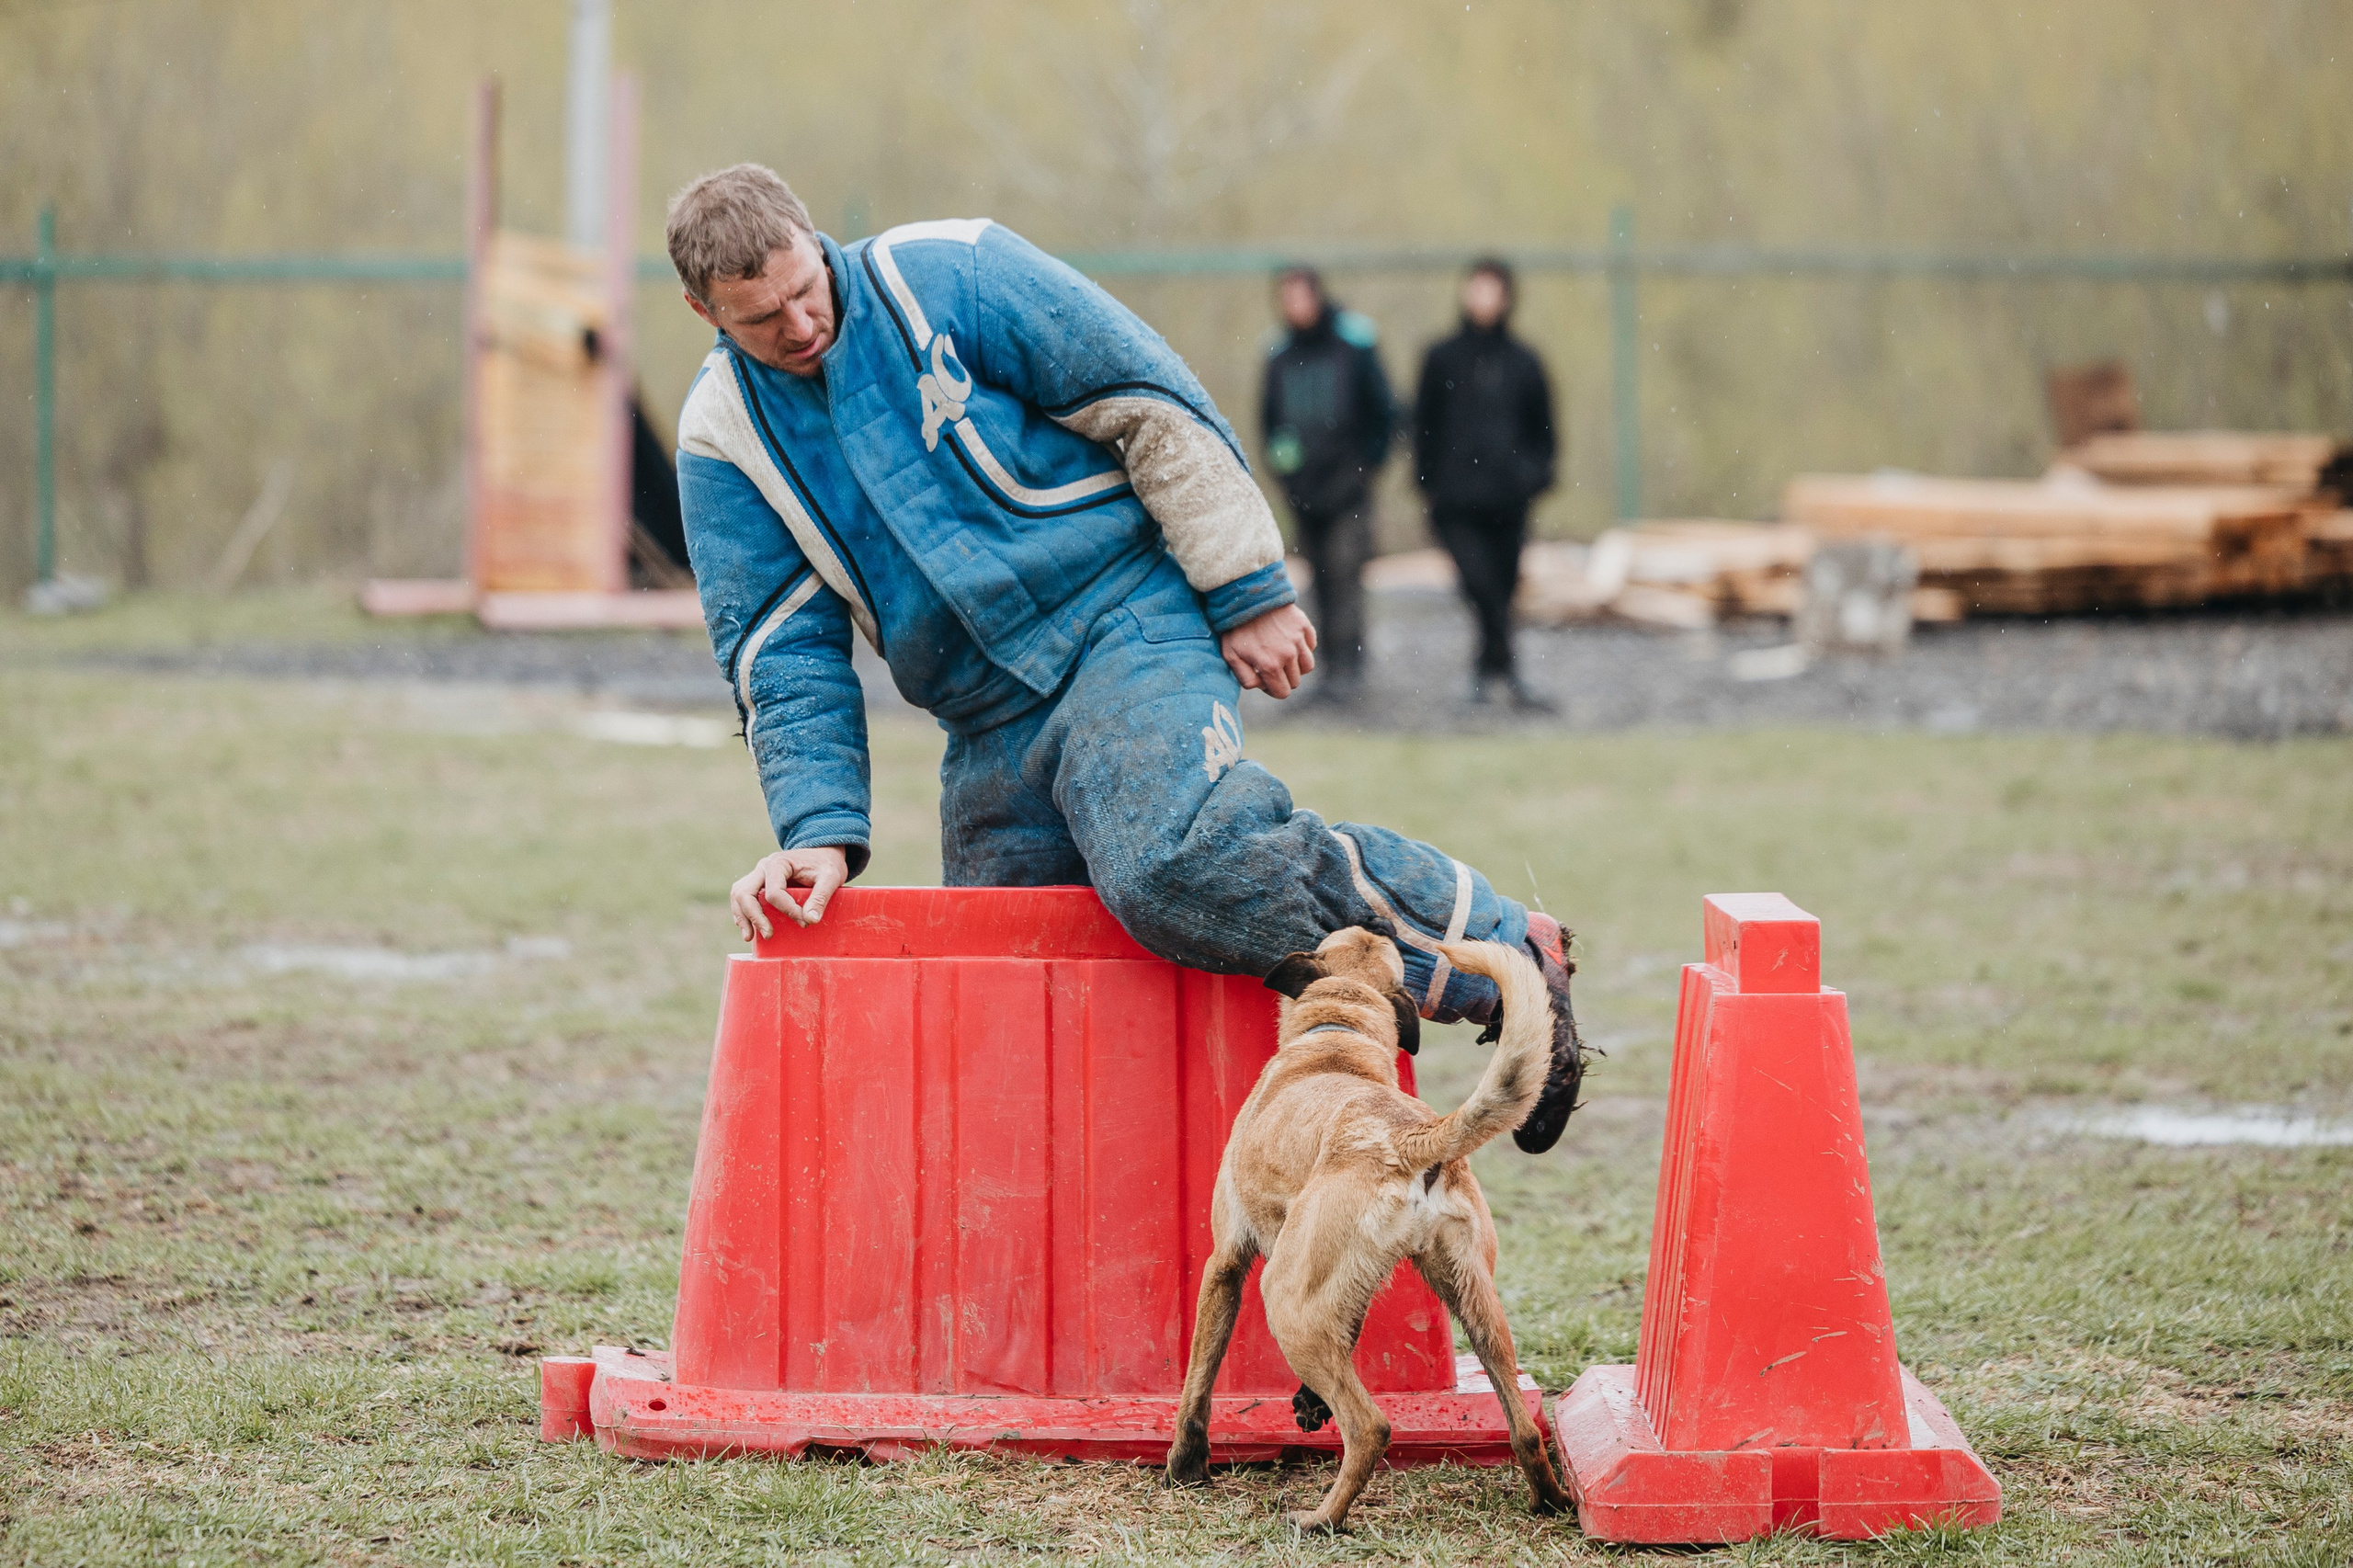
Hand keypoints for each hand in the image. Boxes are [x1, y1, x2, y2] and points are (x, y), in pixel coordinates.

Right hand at [729, 846, 848, 939]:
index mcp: (778, 863)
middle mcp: (763, 867)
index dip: (787, 910)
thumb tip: (810, 920)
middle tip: (769, 934)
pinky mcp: (758, 884)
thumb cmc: (826, 865)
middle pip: (746, 893)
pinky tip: (749, 929)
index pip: (774, 892)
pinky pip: (742, 898)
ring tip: (750, 937)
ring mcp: (758, 875)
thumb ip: (821, 897)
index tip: (804, 922)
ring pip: (739, 895)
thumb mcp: (830, 878)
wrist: (823, 855)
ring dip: (742, 917)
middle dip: (755, 917)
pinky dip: (743, 914)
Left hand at [1219, 603, 1317, 699]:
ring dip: (1297, 666)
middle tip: (1271, 666)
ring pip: (1307, 666)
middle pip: (1295, 681)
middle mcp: (1288, 655)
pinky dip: (1304, 648)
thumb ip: (1245, 678)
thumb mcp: (1230, 655)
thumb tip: (1262, 686)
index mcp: (1270, 666)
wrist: (1246, 597)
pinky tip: (1290, 642)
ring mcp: (1298, 640)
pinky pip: (1311, 646)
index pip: (1283, 693)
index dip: (1274, 690)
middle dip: (1284, 678)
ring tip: (1283, 656)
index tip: (1266, 681)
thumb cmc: (1235, 627)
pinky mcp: (1304, 626)